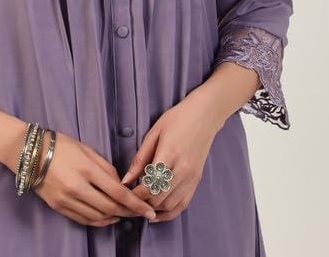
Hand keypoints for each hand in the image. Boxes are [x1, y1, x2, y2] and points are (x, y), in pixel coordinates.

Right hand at [30, 130, 158, 226]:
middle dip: (129, 212)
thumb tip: (120, 184)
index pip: (117, 192)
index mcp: (86, 169)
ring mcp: (66, 199)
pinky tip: (108, 217)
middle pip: (110, 207)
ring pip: (98, 217)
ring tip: (125, 213)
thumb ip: (105, 167)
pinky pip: (84, 220)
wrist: (29, 152)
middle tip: (141, 213)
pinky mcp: (58, 207)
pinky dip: (99, 221)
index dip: (135, 204)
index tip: (148, 210)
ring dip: (115, 217)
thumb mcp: (86, 149)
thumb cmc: (60, 145)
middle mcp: (77, 187)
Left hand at [119, 91, 220, 222]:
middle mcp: (183, 170)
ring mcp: (192, 177)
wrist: (204, 115)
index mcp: (169, 155)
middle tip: (129, 199)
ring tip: (141, 203)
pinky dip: (169, 212)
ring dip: (154, 208)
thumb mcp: (153, 133)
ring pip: (170, 205)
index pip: (149, 186)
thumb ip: (139, 159)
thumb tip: (125, 180)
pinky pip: (183, 205)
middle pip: (158, 198)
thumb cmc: (177, 119)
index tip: (124, 192)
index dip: (134, 194)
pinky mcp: (197, 180)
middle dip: (141, 202)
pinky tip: (157, 211)